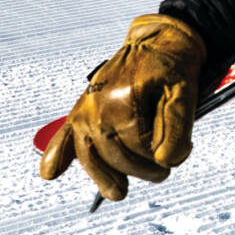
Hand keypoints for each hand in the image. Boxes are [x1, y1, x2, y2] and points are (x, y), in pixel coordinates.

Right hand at [38, 14, 205, 200]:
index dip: (163, 156)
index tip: (182, 153)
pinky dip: (56, 153)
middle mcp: (96, 107)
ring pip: (90, 155)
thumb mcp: (184, 93)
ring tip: (119, 193)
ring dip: (103, 178)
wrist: (157, 41)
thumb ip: (178, 128)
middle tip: (163, 173)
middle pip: (115, 156)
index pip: (140, 148)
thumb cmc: (172, 67)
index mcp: (121, 101)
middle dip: (141, 170)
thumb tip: (166, 161)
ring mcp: (85, 109)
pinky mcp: (82, 109)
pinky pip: (65, 135)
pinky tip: (50, 172)